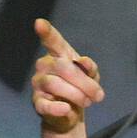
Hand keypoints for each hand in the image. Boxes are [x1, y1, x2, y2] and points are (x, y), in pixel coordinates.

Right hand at [31, 18, 104, 134]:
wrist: (71, 114)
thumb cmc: (80, 89)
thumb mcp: (91, 77)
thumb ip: (90, 68)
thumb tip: (85, 63)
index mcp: (58, 54)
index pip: (52, 40)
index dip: (46, 32)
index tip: (39, 23)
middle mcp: (44, 65)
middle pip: (63, 67)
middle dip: (84, 82)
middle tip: (98, 95)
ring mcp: (38, 83)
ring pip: (55, 84)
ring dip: (77, 95)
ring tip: (87, 102)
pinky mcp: (38, 102)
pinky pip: (45, 104)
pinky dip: (57, 108)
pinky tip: (66, 109)